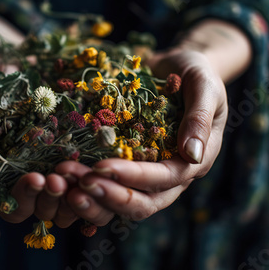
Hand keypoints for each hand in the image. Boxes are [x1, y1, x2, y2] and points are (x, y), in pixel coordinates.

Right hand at [0, 7, 78, 224]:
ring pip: (67, 199)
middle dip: (52, 199)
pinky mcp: (76, 149)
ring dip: (75, 194)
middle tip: (60, 179)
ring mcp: (53, 163)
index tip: (35, 178)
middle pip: (41, 208)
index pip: (9, 204)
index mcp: (0, 171)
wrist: (16, 59)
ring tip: (82, 174)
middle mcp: (28, 173)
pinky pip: (87, 173)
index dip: (22, 198)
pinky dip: (94, 174)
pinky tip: (101, 162)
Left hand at [55, 20, 250, 225]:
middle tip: (76, 186)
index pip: (164, 179)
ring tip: (63, 184)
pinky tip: (62, 177)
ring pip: (122, 199)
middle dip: (109, 196)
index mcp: (193, 162)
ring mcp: (147, 171)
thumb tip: (193, 156)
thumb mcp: (206, 88)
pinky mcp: (128, 163)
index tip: (101, 167)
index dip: (133, 177)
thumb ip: (200, 118)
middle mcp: (170, 175)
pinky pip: (108, 182)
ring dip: (93, 198)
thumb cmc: (198, 75)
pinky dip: (86, 185)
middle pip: (142, 202)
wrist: (178, 67)